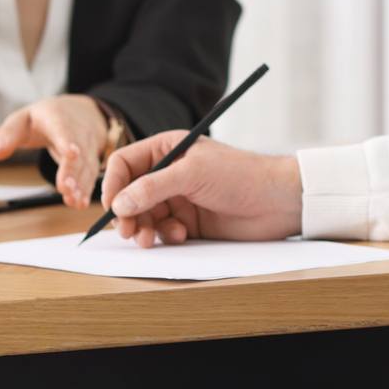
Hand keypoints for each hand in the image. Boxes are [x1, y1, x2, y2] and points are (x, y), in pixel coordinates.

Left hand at [0, 95, 108, 207]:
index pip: (62, 128)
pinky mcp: (92, 157)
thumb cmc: (41, 120)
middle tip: (65, 188)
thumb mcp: (21, 121)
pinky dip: (86, 189)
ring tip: (72, 201)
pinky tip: (80, 202)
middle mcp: (77, 129)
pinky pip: (92, 174)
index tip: (71, 153)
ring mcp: (87, 144)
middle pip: (77, 151)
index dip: (66, 141)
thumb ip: (7, 136)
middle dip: (72, 171)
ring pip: (86, 165)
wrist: (75, 112)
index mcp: (55, 117)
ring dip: (80, 184)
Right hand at [103, 134, 301, 245]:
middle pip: (130, 194)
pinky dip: (164, 235)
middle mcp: (169, 173)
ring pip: (144, 216)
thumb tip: (119, 204)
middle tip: (128, 231)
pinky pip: (163, 230)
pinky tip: (179, 235)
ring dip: (142, 228)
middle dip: (125, 213)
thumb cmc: (240, 175)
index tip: (111, 207)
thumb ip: (152, 187)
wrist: (277, 201)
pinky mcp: (190, 221)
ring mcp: (179, 198)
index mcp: (167, 149)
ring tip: (148, 239)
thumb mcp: (192, 174)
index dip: (113, 185)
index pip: (125, 164)